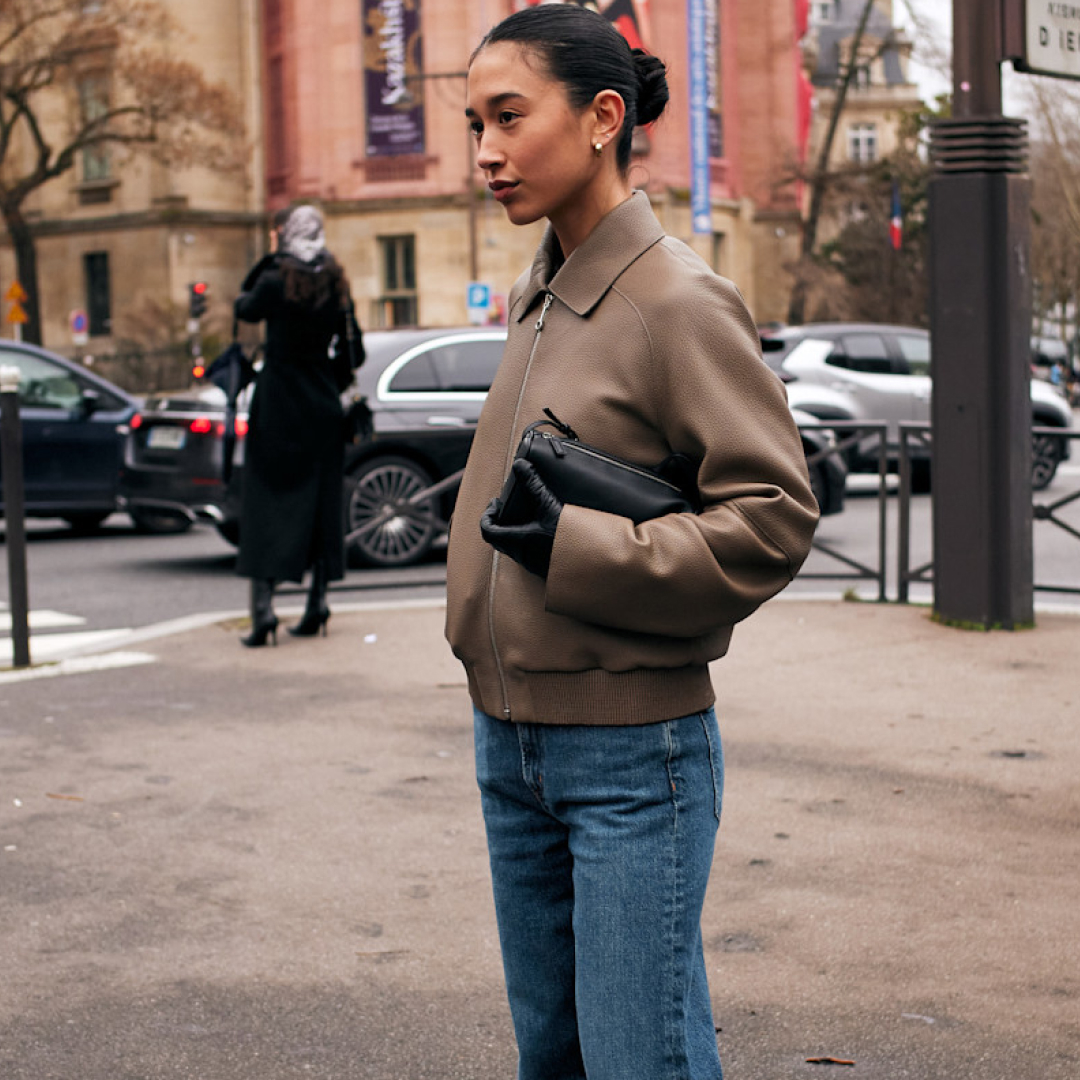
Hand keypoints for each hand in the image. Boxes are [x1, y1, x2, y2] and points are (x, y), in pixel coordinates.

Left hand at [480, 460, 563, 577]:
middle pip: (497, 539)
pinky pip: (525, 554)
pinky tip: (538, 532)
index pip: (487, 530)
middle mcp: (520, 554)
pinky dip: (524, 541)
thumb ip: (533, 484)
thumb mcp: (549, 505)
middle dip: (498, 522)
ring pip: (511, 548)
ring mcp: (531, 564)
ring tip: (522, 518)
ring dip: (511, 532)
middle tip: (505, 508)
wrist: (590, 559)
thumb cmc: (567, 536)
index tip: (496, 505)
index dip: (487, 515)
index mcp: (516, 540)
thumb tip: (520, 465)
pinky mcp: (542, 569)